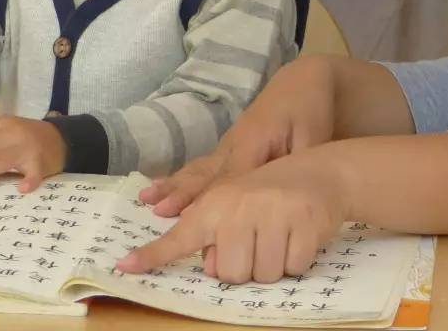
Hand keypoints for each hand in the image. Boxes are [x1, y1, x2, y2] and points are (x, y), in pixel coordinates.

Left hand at [0, 115, 66, 191]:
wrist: (60, 140)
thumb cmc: (24, 143)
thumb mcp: (3, 137)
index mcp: (0, 125)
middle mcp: (13, 132)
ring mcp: (28, 146)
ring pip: (1, 159)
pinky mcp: (42, 161)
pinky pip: (34, 172)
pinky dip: (28, 180)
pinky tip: (21, 189)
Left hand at [119, 149, 348, 283]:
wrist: (321, 171)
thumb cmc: (272, 194)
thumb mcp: (237, 208)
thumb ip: (216, 236)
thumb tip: (213, 266)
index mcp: (218, 203)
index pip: (182, 234)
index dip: (154, 254)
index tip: (125, 266)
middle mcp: (241, 206)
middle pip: (230, 273)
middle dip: (247, 266)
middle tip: (260, 240)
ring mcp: (274, 213)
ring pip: (263, 275)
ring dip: (275, 264)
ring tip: (282, 235)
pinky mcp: (305, 223)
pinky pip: (295, 268)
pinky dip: (300, 260)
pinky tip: (301, 236)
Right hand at [140, 56, 336, 216]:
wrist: (305, 82)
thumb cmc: (310, 111)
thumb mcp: (311, 139)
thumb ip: (296, 166)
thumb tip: (284, 197)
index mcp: (254, 143)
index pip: (229, 180)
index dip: (211, 201)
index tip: (191, 223)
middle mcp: (235, 144)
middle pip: (206, 174)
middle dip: (183, 194)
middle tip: (158, 212)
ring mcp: (230, 145)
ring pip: (199, 170)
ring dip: (174, 186)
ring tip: (148, 200)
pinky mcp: (231, 148)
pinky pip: (203, 166)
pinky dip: (182, 178)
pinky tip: (163, 188)